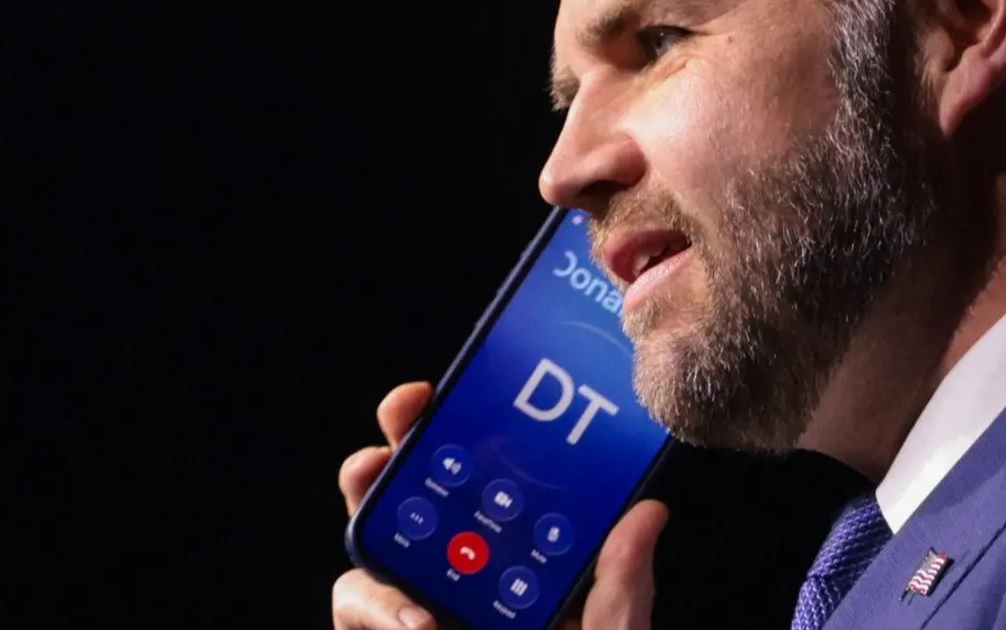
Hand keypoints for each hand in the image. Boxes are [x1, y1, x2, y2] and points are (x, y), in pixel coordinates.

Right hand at [332, 382, 668, 629]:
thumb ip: (622, 591)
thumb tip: (645, 511)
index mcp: (517, 568)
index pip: (480, 488)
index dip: (456, 436)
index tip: (441, 398)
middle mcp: (457, 586)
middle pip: (406, 506)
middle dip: (388, 464)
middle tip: (390, 442)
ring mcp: (416, 618)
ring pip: (368, 561)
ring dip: (372, 541)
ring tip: (400, 557)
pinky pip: (359, 611)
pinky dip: (378, 610)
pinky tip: (416, 623)